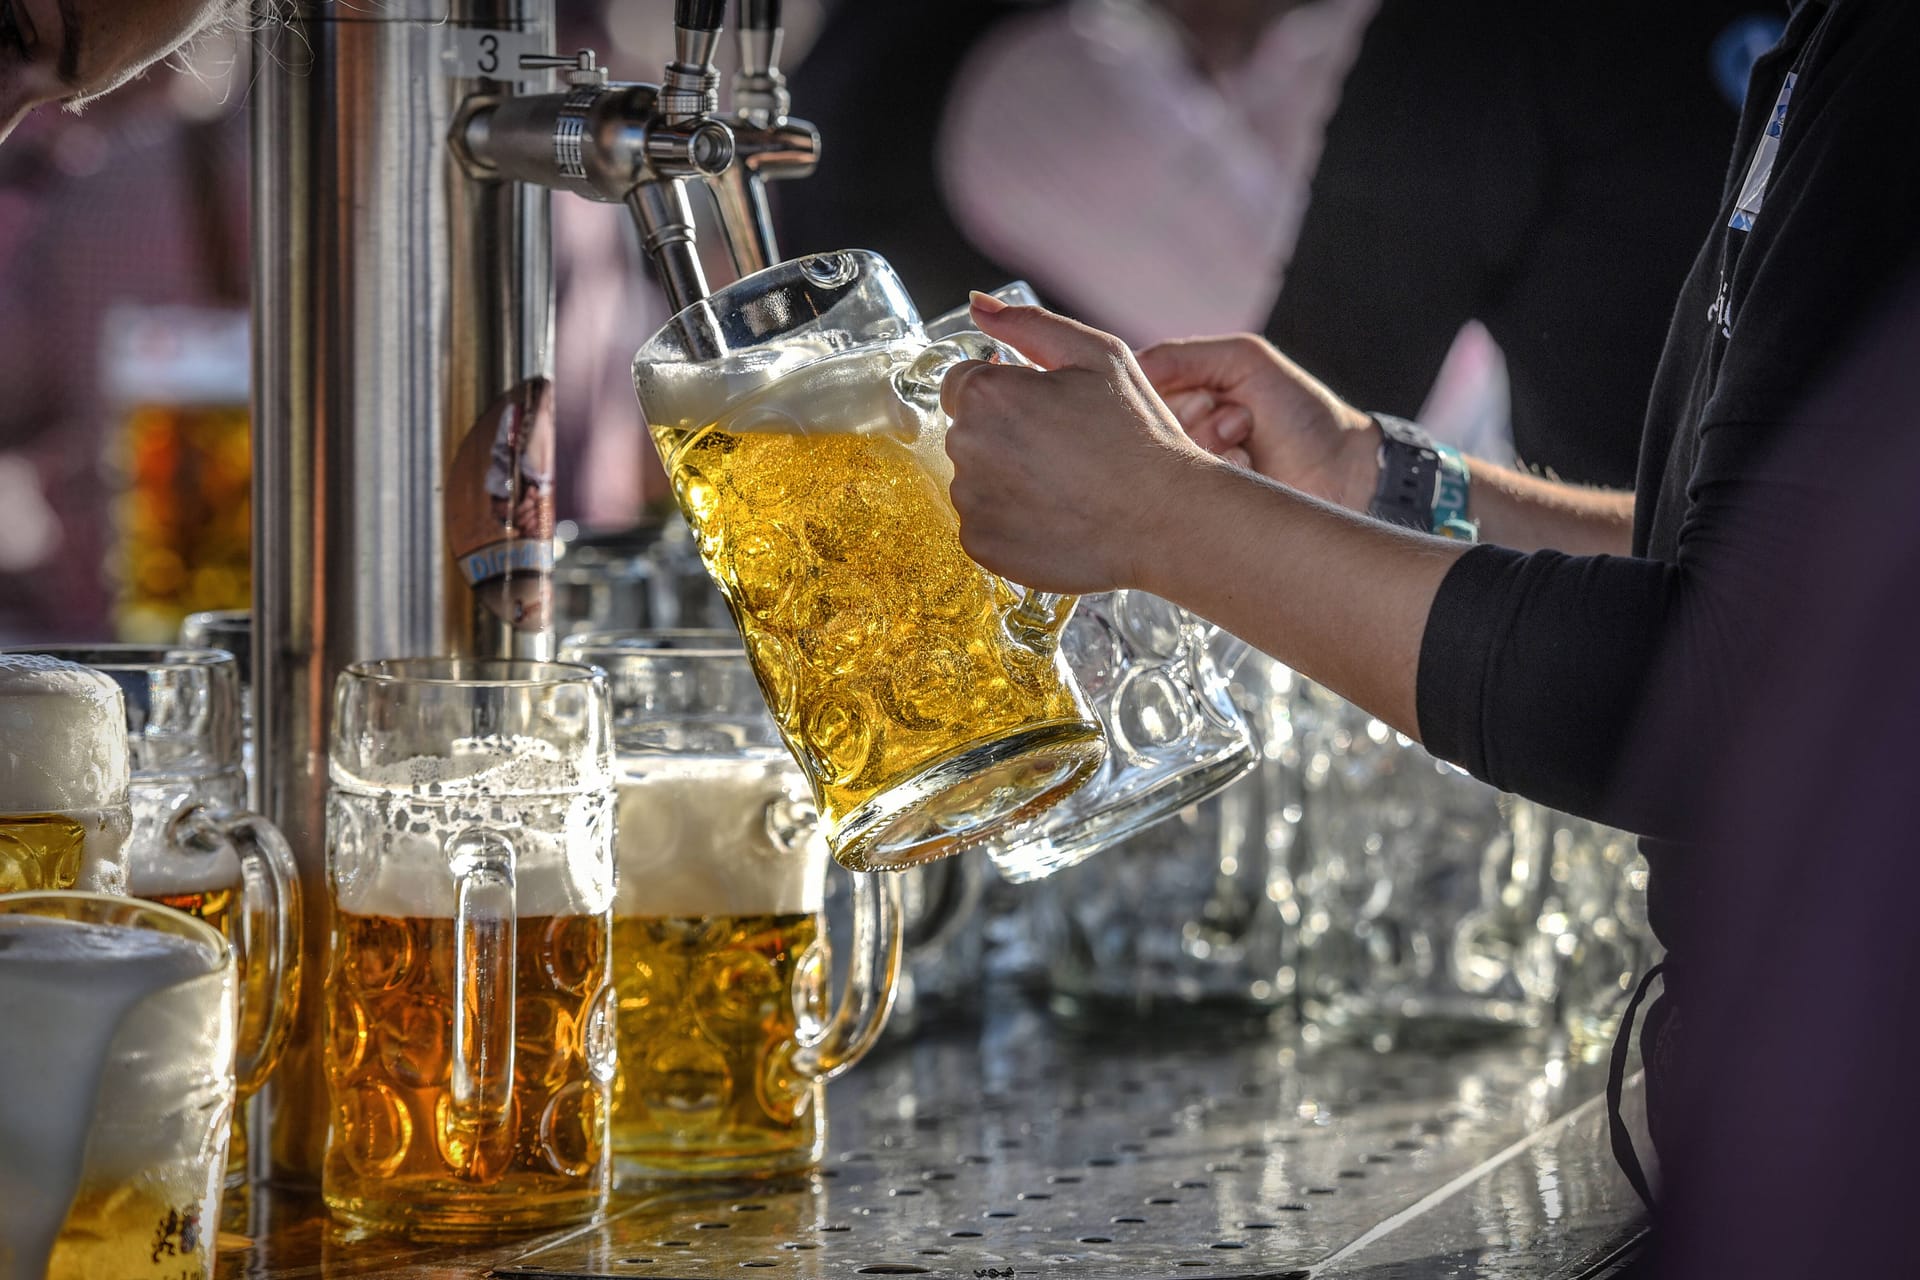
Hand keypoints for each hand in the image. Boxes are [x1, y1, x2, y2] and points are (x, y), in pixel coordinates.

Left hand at [940, 294, 1223, 595]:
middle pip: (967, 433)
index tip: (1045, 414)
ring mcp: (970, 500)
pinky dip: (1010, 523)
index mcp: (988, 393)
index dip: (1006, 395)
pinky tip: (1055, 518)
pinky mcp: (980, 545)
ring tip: (1065, 488)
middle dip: (1004, 437)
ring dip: (1005, 481)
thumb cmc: (1139, 434)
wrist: (1168, 519)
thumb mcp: (1098, 356)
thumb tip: (977, 305)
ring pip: (973, 481)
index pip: (962, 384)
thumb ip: (1028, 324)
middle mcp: (966, 445)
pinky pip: (982, 525)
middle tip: (1064, 452)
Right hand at [1136, 333, 1380, 512]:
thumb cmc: (1300, 411)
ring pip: (1166, 460)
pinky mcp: (1200, 514)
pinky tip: (1253, 470)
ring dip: (1216, 444)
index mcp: (1180, 403)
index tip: (1212, 396)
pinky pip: (1188, 489)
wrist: (1345, 470)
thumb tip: (1128, 367)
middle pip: (1145, 430)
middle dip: (1199, 419)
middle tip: (1240, 418)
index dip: (1170, 394)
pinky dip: (1226, 471)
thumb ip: (1182, 356)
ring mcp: (1188, 480)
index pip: (1136, 394)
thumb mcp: (1244, 360)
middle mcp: (1177, 441)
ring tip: (1250, 440)